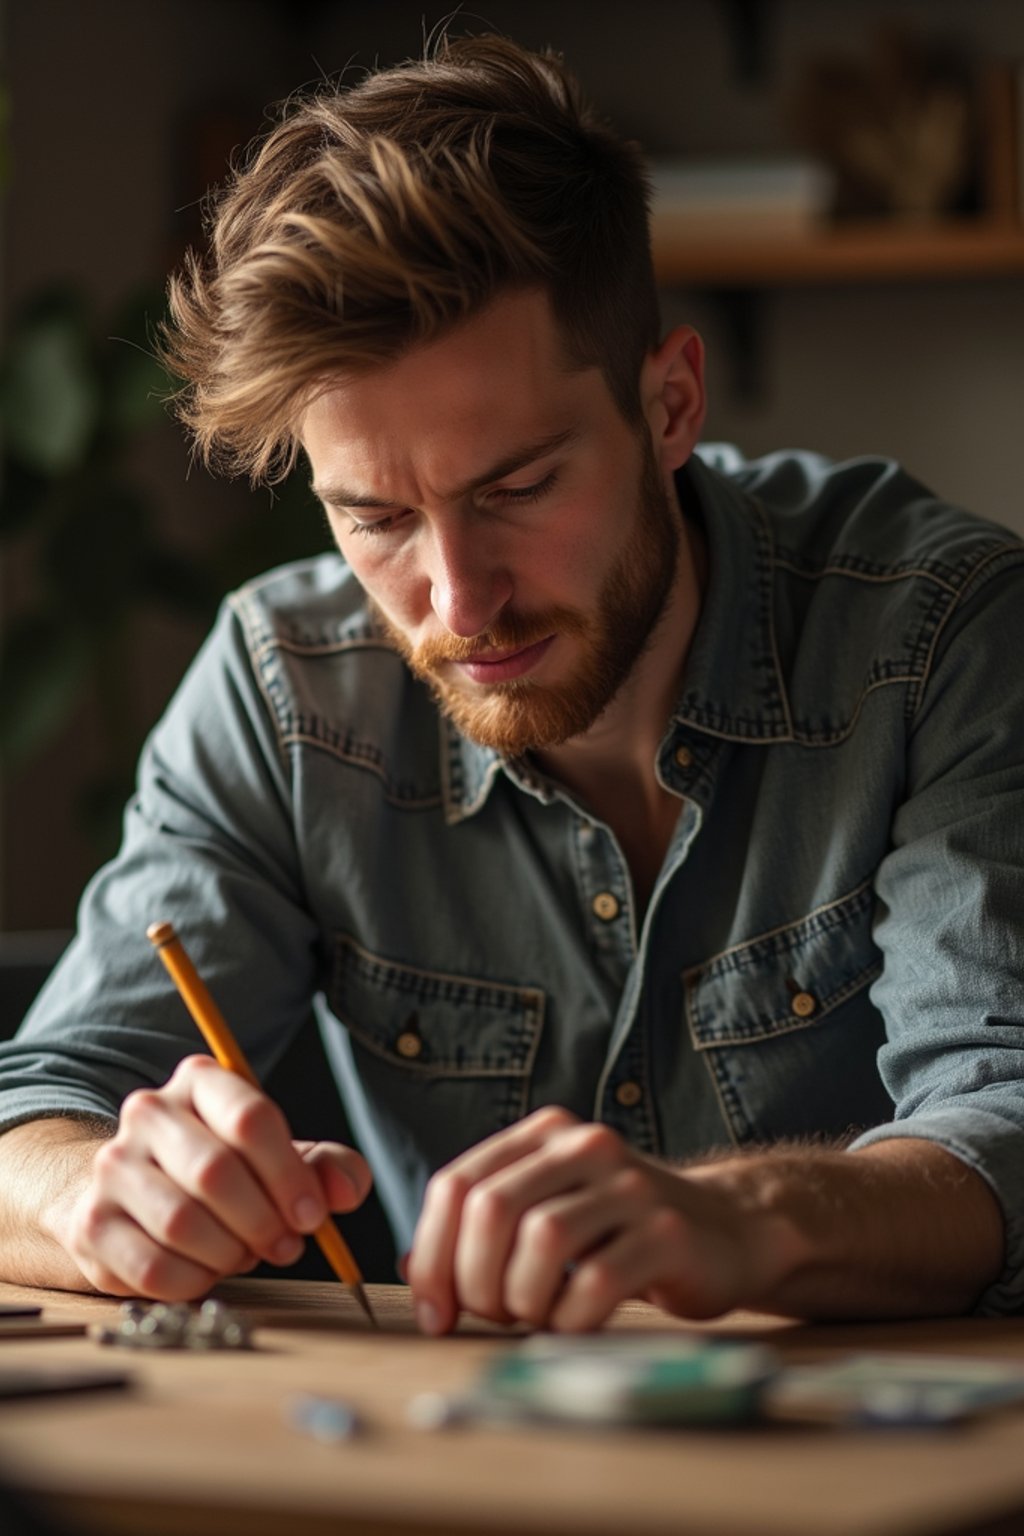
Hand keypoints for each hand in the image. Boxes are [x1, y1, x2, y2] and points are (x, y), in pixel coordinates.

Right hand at [64, 1055, 371, 1299]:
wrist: (134, 1195)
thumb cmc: (224, 1172)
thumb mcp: (281, 1158)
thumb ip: (326, 1168)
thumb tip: (344, 1190)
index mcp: (200, 1081)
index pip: (249, 1118)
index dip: (289, 1176)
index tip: (312, 1216)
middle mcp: (148, 1112)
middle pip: (215, 1172)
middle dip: (262, 1221)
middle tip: (286, 1246)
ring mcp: (112, 1166)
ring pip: (182, 1223)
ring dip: (229, 1253)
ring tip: (243, 1253)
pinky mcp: (90, 1223)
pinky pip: (152, 1267)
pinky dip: (194, 1281)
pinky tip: (208, 1271)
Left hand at [406, 1106, 779, 1333]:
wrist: (725, 1231)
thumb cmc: (618, 1233)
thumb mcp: (549, 1211)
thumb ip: (486, 1232)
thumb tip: (420, 1278)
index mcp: (544, 1135)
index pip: (456, 1184)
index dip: (432, 1255)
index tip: (436, 1310)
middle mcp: (584, 1147)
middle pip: (491, 1209)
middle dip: (474, 1280)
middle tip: (492, 1315)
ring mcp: (630, 1186)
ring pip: (542, 1240)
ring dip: (522, 1299)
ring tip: (536, 1316)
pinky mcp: (667, 1233)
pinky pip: (597, 1282)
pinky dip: (571, 1318)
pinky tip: (575, 1323)